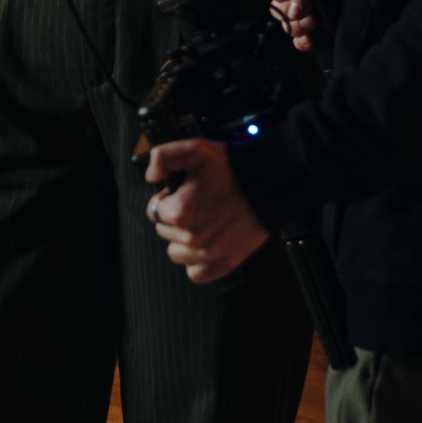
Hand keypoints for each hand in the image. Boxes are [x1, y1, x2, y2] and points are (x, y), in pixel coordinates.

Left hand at [144, 139, 270, 282]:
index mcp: (181, 212)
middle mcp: (193, 237)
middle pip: (164, 231)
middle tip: (197, 203)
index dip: (167, 199)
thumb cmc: (233, 168)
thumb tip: (151, 175)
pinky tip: (207, 244)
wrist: (270, 185)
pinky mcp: (226, 264)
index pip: (153, 211)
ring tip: (202, 222)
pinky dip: (198, 262)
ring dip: (183, 240)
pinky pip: (196, 273)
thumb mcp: (194, 149)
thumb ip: (163, 157)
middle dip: (175, 218)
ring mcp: (209, 254)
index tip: (182, 193)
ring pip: (176, 253)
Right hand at [268, 0, 351, 55]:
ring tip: (312, 24)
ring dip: (296, 28)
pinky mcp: (319, 30)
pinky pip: (300, 41)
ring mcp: (309, 14)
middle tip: (307, 13)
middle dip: (288, 14)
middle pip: (278, 10)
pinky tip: (309, 41)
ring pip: (288, 26)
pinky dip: (301, 43)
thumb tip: (292, 11)